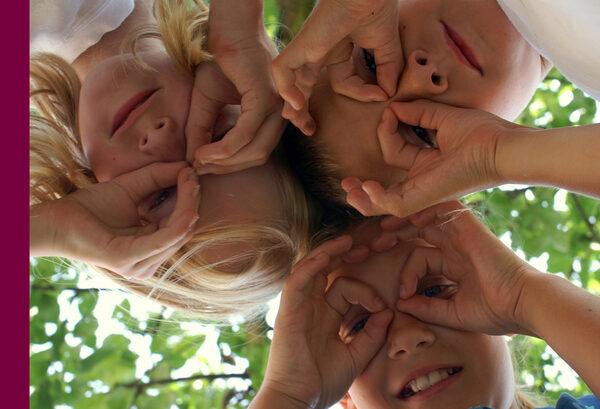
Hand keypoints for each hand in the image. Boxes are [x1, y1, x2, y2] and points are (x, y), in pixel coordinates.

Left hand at [33, 162, 199, 278]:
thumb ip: (158, 178)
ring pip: (178, 234)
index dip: (190, 199)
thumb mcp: (132, 188)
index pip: (181, 225)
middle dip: (192, 201)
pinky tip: (186, 206)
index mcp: (150, 249)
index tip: (193, 172)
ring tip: (188, 179)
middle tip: (193, 173)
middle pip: (184, 230)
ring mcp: (138, 264)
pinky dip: (178, 222)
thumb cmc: (90, 207)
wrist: (55, 218)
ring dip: (188, 206)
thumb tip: (188, 167)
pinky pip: (163, 240)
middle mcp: (148, 262)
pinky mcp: (127, 259)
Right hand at [186, 0, 284, 173]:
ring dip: (225, 162)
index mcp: (272, 117)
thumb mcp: (207, 103)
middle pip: (257, 157)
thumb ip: (202, 130)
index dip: (229, 165)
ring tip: (200, 161)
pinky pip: (245, 135)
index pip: (256, 151)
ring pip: (254, 151)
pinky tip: (205, 152)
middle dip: (226, 168)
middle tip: (200, 169)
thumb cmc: (219, 63)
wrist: (227, 32)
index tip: (203, 169)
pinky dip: (225, 148)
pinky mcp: (265, 100)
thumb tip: (193, 161)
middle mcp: (279, 115)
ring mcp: (276, 108)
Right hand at [262, 236, 392, 408]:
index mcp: (326, 316)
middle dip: (347, 256)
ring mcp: (298, 306)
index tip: (382, 307)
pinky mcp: (288, 311)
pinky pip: (297, 280)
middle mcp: (311, 306)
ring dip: (330, 252)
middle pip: (327, 270)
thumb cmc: (323, 382)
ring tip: (349, 241)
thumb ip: (372, 335)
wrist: (299, 401)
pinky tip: (328, 254)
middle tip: (369, 246)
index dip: (366, 290)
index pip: (345, 287)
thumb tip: (388, 312)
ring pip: (311, 267)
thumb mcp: (356, 357)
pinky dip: (312, 264)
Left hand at [272, 0, 402, 134]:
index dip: (361, 93)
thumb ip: (387, 70)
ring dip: (293, 106)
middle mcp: (320, 49)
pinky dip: (285, 88)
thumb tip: (389, 93)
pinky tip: (296, 104)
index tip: (382, 94)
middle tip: (310, 129)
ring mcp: (310, 47)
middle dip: (305, 110)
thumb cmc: (378, 7)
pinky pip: (282, 69)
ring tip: (299, 124)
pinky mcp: (303, 44)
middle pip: (305, 85)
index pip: (343, 82)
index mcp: (337, 48)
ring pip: (290, 82)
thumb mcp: (385, 47)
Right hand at [343, 100, 523, 216]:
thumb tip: (393, 107)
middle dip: (364, 185)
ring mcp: (424, 190)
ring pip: (387, 202)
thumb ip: (417, 113)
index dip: (387, 129)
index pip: (395, 149)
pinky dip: (377, 199)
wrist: (501, 146)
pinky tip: (365, 186)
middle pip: (386, 182)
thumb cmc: (481, 132)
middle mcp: (424, 178)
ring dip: (364, 198)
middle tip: (346, 179)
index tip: (391, 109)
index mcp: (429, 160)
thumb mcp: (442, 117)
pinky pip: (395, 205)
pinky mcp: (426, 198)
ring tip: (348, 188)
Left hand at [373, 201, 536, 335]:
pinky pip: (442, 209)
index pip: (420, 257)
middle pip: (419, 230)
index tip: (402, 296)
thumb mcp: (452, 312)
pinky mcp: (469, 225)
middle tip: (375, 244)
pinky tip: (407, 219)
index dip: (407, 275)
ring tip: (383, 227)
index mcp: (454, 263)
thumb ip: (426, 308)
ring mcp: (462, 233)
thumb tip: (401, 305)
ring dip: (403, 220)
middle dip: (395, 235)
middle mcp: (456, 245)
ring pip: (426, 216)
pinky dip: (423, 210)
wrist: (522, 304)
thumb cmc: (494, 312)